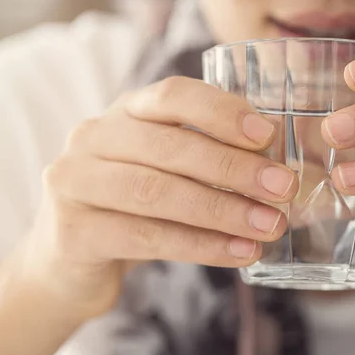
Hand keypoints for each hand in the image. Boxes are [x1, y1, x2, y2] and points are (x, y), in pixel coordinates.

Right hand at [23, 77, 297, 315]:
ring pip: (158, 193)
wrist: (71, 258)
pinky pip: (147, 237)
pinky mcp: (74, 231)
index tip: (268, 136)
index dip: (222, 112)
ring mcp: (75, 182)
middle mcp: (94, 137)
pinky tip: (239, 252)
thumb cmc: (136, 206)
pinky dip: (202, 246)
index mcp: (125, 112)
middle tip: (282, 189)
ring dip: (223, 211)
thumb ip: (210, 158)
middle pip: (170, 147)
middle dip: (234, 168)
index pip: (173, 95)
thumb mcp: (168, 170)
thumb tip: (280, 160)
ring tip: (269, 226)